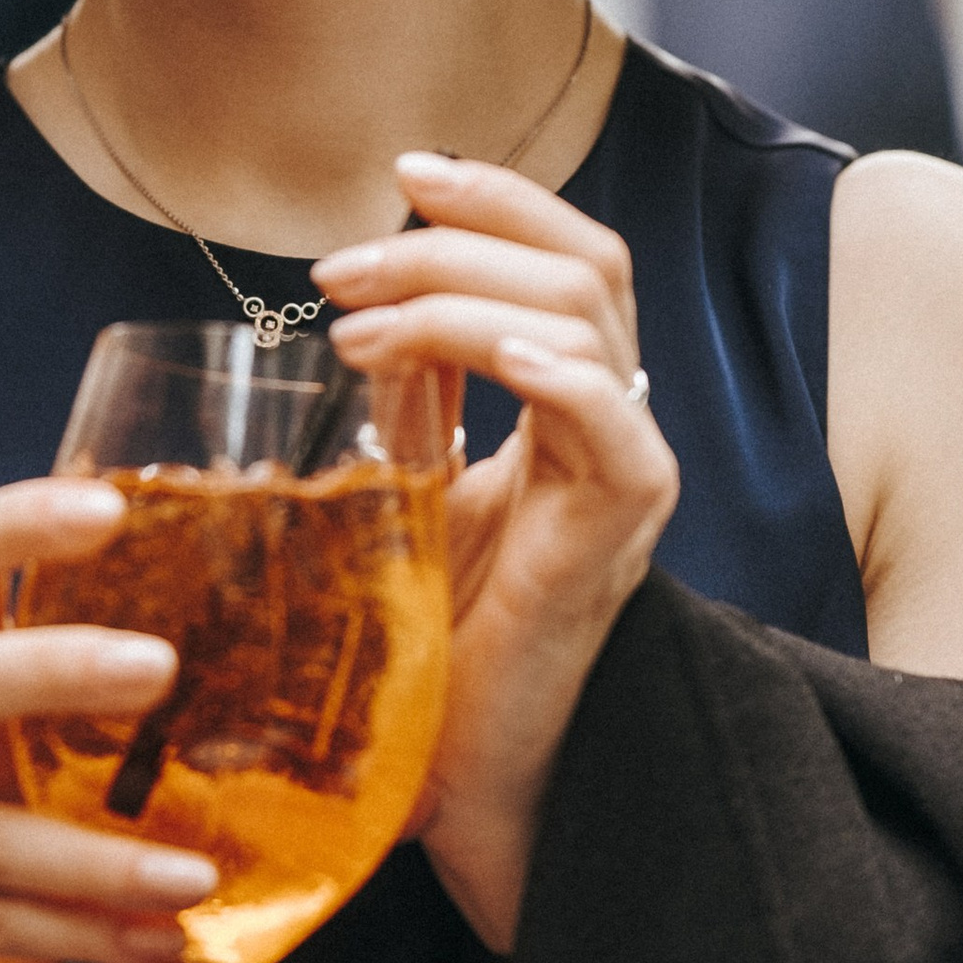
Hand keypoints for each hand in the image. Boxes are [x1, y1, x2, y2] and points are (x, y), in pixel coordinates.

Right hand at [0, 478, 217, 962]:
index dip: (17, 522)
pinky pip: (0, 925)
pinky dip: (90, 936)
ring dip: (102, 859)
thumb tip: (303, 600)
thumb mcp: (54, 725)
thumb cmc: (23, 798)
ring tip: (198, 878)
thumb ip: (122, 674)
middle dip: (57, 669)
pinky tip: (164, 939)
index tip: (110, 506)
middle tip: (163, 666)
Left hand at [317, 152, 677, 950]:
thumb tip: (349, 327)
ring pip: (584, 320)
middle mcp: (611, 429)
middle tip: (337, 270)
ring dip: (461, 297)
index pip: (566, 258)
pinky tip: (491, 356)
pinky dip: (556, 372)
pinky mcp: (618, 537)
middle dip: (453, 239)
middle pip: (582, 264)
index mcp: (569, 410)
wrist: (470, 788)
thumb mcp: (406, 504)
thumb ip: (403, 413)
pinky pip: (615, 426)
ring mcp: (625, 478)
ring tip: (358, 328)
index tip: (400, 175)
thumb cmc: (432, 660)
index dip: (495, 199)